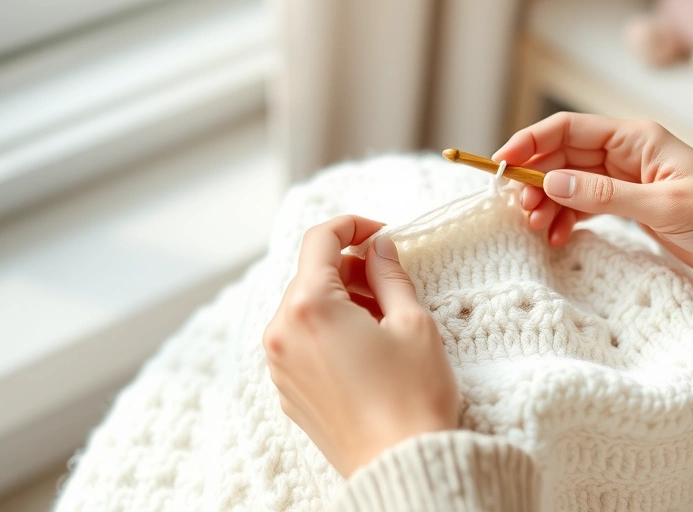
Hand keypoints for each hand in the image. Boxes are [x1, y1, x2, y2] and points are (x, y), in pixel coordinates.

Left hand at [263, 216, 458, 476]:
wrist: (402, 468)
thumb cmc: (412, 397)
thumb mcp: (413, 322)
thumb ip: (389, 274)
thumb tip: (379, 247)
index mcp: (309, 306)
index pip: (319, 239)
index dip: (353, 225)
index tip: (381, 234)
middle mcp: (281, 332)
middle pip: (310, 275)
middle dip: (350, 268)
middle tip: (392, 281)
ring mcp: (279, 365)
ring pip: (305, 309)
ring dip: (340, 300)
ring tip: (384, 319)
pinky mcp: (287, 391)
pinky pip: (301, 343)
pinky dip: (329, 331)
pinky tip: (367, 349)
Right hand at [493, 113, 692, 327]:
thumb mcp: (665, 206)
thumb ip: (605, 194)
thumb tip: (553, 181)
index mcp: (638, 139)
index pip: (569, 129)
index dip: (530, 142)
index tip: (500, 164)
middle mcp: (630, 155)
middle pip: (563, 156)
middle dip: (535, 178)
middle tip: (519, 208)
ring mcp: (630, 183)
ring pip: (571, 184)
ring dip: (549, 203)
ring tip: (536, 228)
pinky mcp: (635, 210)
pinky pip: (587, 207)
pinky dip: (568, 220)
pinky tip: (557, 237)